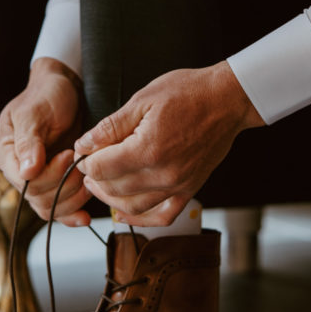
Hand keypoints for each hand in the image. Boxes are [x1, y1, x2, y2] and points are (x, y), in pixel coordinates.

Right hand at [0, 57, 92, 224]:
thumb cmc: (47, 95)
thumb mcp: (35, 113)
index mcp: (5, 154)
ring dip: (72, 198)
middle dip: (64, 185)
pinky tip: (84, 218)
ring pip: (49, 208)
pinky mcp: (53, 183)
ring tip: (88, 177)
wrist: (64, 90)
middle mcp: (17, 171)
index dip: (48, 175)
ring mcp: (35, 179)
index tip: (67, 155)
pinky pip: (57, 208)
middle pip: (37, 198)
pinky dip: (72, 214)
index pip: (23, 181)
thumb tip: (27, 172)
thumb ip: (29, 142)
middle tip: (81, 163)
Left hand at [74, 61, 263, 225]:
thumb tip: (83, 144)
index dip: (86, 161)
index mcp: (147, 150)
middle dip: (95, 178)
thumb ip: (110, 126)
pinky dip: (140, 219)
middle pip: (113, 189)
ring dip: (110, 199)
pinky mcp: (189, 190)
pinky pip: (162, 217)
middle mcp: (163, 175)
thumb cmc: (187, 93)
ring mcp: (178, 186)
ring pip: (132, 207)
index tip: (83, 152)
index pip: (101, 168)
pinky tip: (124, 212)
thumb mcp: (142, 100)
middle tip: (89, 165)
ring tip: (101, 184)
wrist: (227, 100)